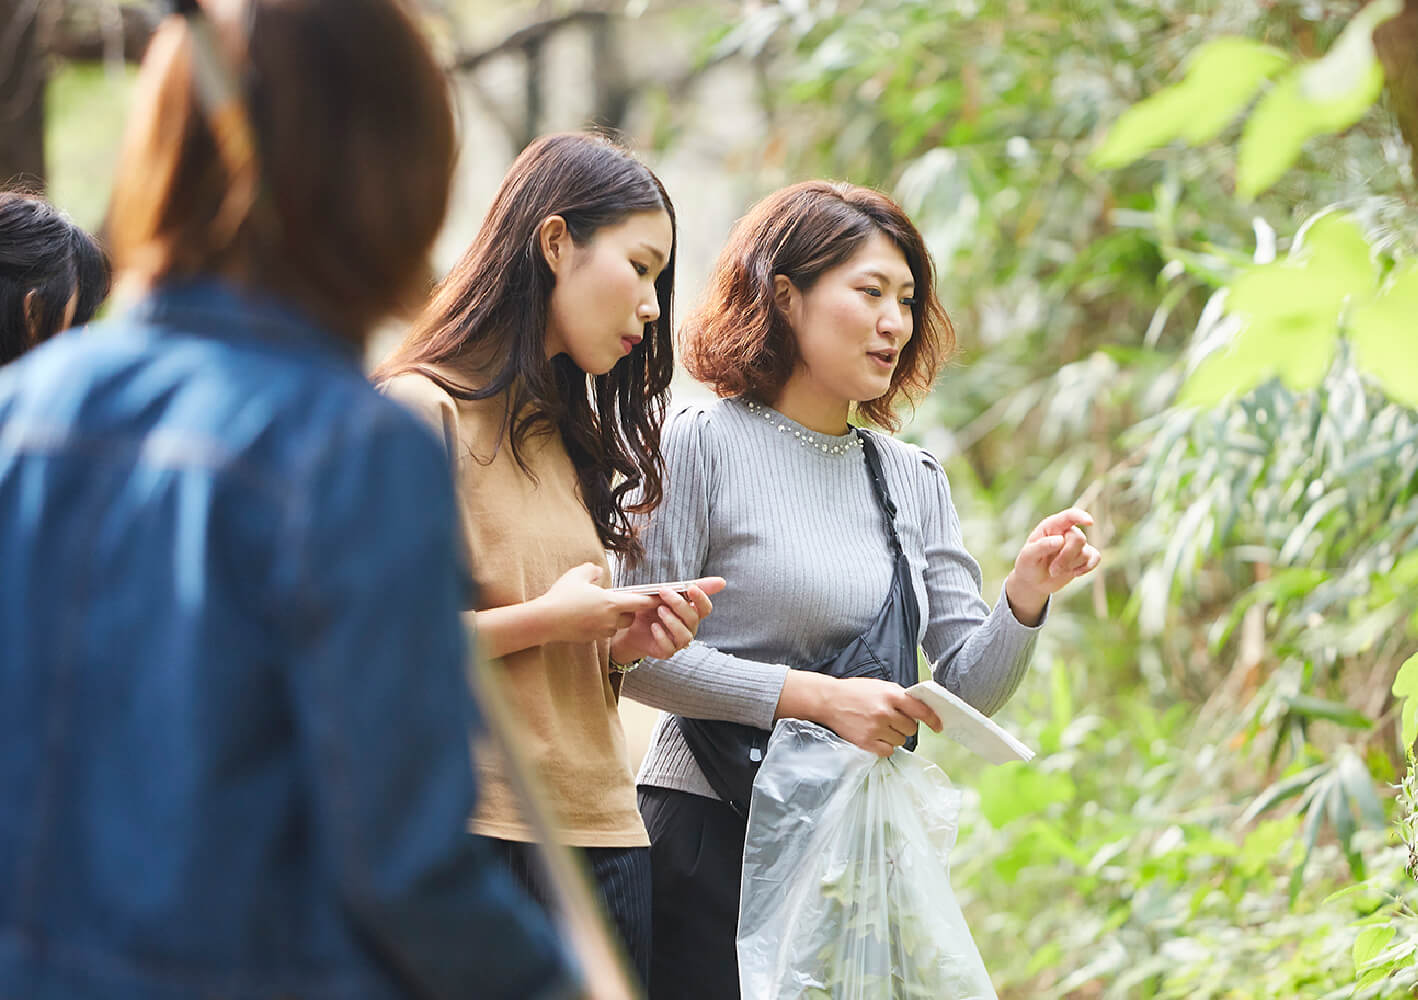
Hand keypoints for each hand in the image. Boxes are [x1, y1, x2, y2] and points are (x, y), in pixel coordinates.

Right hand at [535, 563, 656, 642]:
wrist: (545, 620)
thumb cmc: (562, 596)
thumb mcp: (577, 575)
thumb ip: (591, 570)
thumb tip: (597, 570)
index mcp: (611, 603)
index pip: (640, 602)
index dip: (651, 600)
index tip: (660, 597)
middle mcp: (611, 619)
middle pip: (631, 617)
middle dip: (629, 610)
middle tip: (620, 600)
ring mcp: (601, 631)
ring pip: (617, 625)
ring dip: (614, 618)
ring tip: (599, 608)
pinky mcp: (592, 639)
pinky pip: (603, 631)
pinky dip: (601, 625)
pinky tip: (587, 617)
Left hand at [610, 577, 726, 662]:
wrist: (630, 624)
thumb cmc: (651, 607)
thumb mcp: (666, 594)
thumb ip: (690, 587)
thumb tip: (723, 582)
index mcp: (692, 613)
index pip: (705, 608)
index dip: (701, 598)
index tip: (690, 588)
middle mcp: (689, 628)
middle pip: (693, 618)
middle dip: (679, 604)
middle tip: (663, 592)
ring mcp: (679, 641)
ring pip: (685, 635)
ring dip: (672, 621)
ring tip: (659, 610)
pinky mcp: (666, 651)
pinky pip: (669, 647)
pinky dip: (662, 636)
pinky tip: (654, 626)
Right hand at [816, 676, 942, 757]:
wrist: (828, 700)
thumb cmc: (855, 692)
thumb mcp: (879, 686)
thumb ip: (899, 696)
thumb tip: (920, 709)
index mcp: (891, 694)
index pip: (921, 710)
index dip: (933, 720)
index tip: (938, 726)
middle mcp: (885, 712)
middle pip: (911, 728)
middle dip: (905, 726)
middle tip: (892, 720)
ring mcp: (875, 728)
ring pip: (900, 740)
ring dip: (894, 736)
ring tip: (879, 727)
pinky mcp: (866, 741)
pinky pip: (887, 751)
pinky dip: (885, 746)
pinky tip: (875, 737)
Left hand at [1005, 507, 1101, 622]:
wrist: (1034, 582)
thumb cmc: (1028, 565)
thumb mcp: (1028, 556)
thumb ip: (1041, 546)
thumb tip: (1060, 540)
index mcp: (1051, 526)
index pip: (1069, 516)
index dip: (1080, 516)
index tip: (1089, 522)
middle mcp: (1066, 532)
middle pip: (1078, 538)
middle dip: (1066, 557)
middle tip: (1052, 570)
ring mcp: (1076, 544)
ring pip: (1086, 552)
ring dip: (1070, 566)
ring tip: (1055, 571)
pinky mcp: (1085, 556)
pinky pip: (1096, 558)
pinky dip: (1086, 568)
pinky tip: (1074, 573)